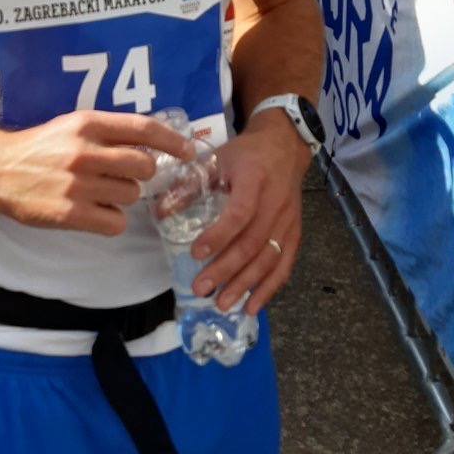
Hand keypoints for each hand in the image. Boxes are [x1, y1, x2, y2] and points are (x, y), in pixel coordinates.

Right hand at [0, 111, 193, 236]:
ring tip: (97, 193)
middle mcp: (85, 152)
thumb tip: (152, 144)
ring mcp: (78, 185)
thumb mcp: (72, 126)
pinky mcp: (70, 214)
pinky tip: (93, 213)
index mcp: (87, 124)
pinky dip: (111, 221)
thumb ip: (108, 133)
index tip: (188, 151)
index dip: (172, 141)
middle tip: (122, 176)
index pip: (143, 129)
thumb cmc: (40, 147)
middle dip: (140, 174)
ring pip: (131, 195)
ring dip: (121, 197)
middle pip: (144, 166)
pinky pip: (115, 222)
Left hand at [188, 123, 305, 313]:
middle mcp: (276, 203)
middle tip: (201, 289)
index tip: (195, 253)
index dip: (219, 235)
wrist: (284, 147)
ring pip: (268, 259)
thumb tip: (159, 213)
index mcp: (255, 179)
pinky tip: (251, 306)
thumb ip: (190, 186)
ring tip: (222, 304)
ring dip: (245, 285)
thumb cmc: (246, 154)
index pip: (240, 213)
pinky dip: (268, 288)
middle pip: (252, 243)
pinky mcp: (294, 233)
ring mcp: (288, 221)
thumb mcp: (217, 160)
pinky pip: (283, 265)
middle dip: (226, 270)